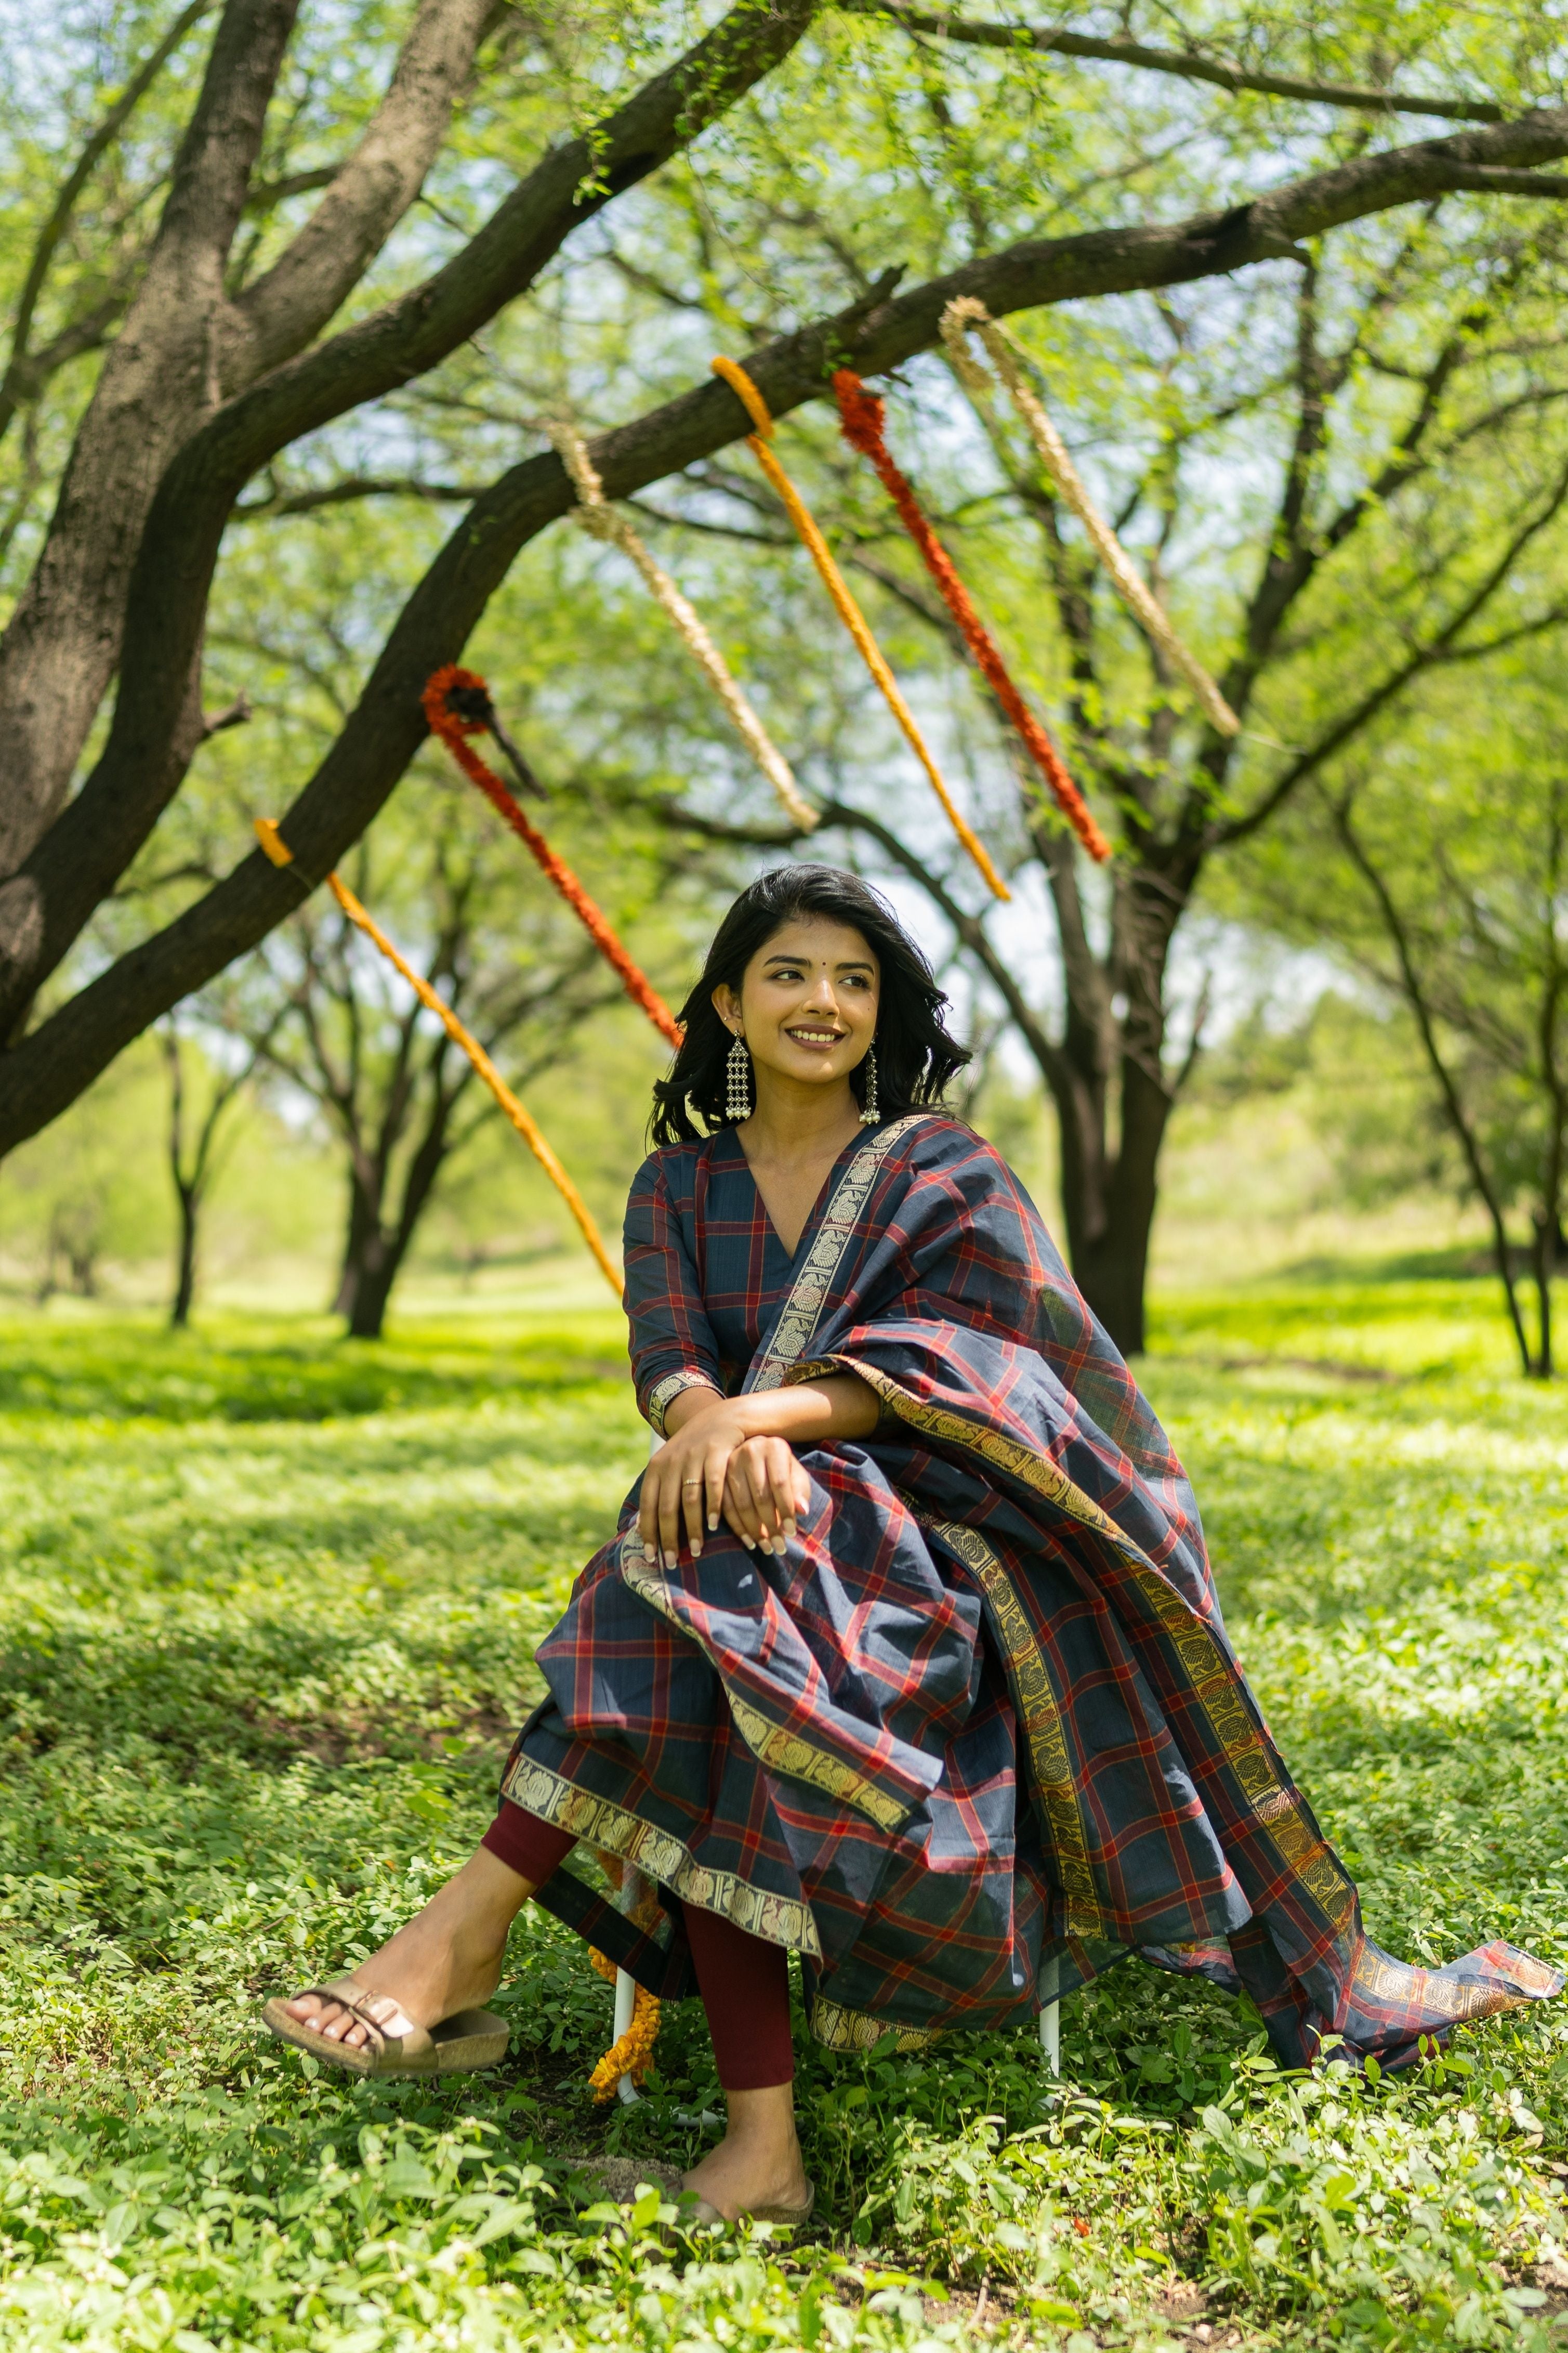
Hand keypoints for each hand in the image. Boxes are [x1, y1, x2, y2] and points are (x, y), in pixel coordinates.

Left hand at [638, 1398, 749, 1565]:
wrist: (722, 1418)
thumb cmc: (695, 1451)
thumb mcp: (671, 1465)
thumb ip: (659, 1492)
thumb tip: (641, 1528)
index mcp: (657, 1467)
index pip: (648, 1505)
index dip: (648, 1533)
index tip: (651, 1557)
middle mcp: (672, 1462)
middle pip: (667, 1507)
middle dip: (669, 1538)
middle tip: (673, 1562)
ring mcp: (694, 1457)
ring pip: (689, 1500)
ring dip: (693, 1529)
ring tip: (697, 1550)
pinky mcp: (716, 1452)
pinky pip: (713, 1484)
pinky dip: (712, 1506)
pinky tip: (714, 1525)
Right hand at [723, 1435, 809, 1557]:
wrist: (758, 1456)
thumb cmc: (783, 1469)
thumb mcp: (796, 1475)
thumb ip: (801, 1491)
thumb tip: (802, 1510)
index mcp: (774, 1447)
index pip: (780, 1483)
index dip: (786, 1510)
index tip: (792, 1533)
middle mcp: (750, 1450)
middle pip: (760, 1496)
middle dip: (771, 1526)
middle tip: (778, 1546)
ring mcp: (730, 1462)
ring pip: (741, 1504)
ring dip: (754, 1531)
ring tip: (765, 1548)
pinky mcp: (718, 1477)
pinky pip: (725, 1507)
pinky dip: (737, 1528)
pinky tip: (749, 1541)